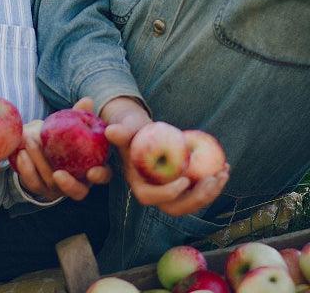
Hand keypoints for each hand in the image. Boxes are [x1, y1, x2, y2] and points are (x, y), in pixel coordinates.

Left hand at [15, 97, 111, 200]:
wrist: (38, 143)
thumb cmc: (63, 134)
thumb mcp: (71, 124)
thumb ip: (79, 115)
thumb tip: (87, 101)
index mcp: (91, 167)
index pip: (102, 176)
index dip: (99, 176)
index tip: (91, 172)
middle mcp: (77, 182)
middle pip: (78, 192)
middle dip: (69, 185)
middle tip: (58, 174)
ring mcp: (58, 188)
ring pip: (51, 184)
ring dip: (40, 164)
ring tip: (31, 142)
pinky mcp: (39, 187)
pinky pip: (32, 183)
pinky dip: (26, 169)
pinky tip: (21, 154)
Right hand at [102, 97, 229, 216]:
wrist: (142, 132)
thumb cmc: (132, 129)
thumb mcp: (125, 129)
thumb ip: (120, 132)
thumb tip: (112, 131)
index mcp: (138, 185)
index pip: (151, 198)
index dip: (168, 193)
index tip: (184, 178)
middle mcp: (155, 195)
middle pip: (176, 208)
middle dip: (197, 198)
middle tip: (211, 179)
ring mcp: (171, 194)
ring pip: (192, 204)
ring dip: (211, 192)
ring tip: (223, 173)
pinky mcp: (184, 189)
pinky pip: (200, 192)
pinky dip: (214, 183)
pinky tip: (224, 167)